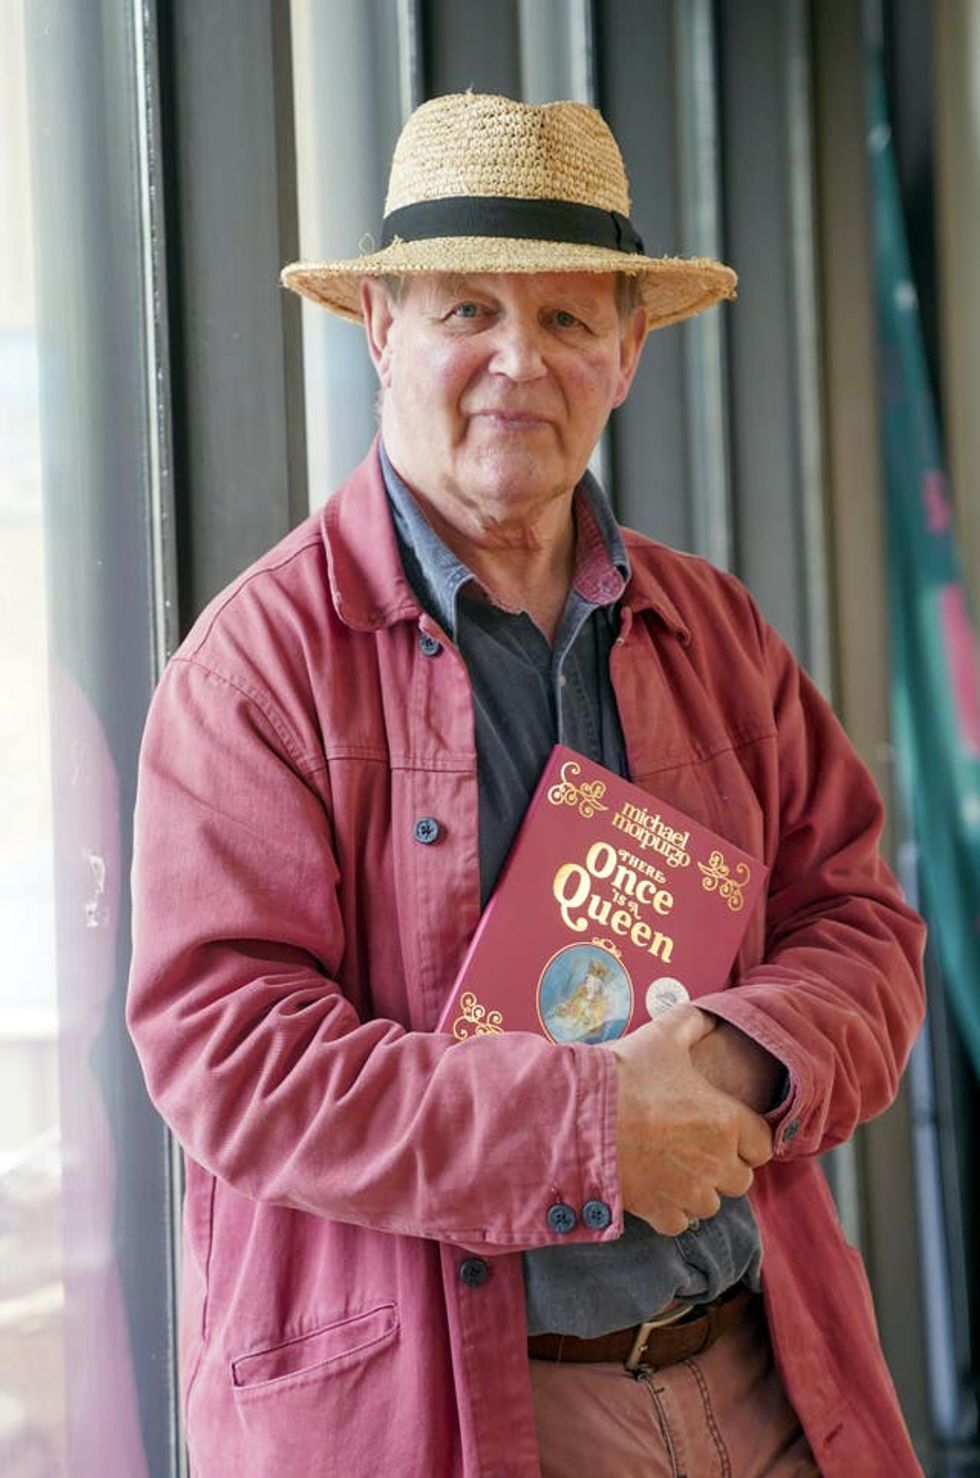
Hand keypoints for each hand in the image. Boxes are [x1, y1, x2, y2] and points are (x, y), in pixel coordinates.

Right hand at [603, 1006, 772, 1236]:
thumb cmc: (624, 1074)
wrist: (580, 1116)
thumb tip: (708, 1014)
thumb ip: (693, 1022)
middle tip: (696, 1146)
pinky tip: (654, 1187)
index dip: (747, 1136)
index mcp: (726, 1121)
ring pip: (712, 1204)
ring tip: (673, 1167)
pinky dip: (671, 1210)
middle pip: (742, 1179)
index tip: (725, 1128)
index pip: (764, 1145)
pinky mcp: (659, 1211)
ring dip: (698, 1189)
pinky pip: (680, 1222)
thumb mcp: (663, 1037)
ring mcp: (689, 1191)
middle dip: (724, 1165)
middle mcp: (716, 1161)